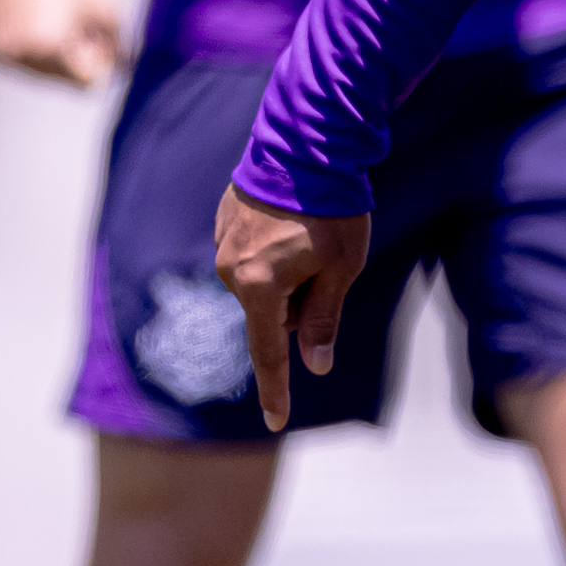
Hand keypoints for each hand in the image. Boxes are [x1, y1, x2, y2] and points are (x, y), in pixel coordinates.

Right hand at [0, 0, 127, 85]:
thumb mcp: (105, 8)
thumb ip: (118, 48)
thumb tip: (120, 73)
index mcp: (51, 50)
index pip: (86, 82)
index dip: (96, 61)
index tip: (93, 38)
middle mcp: (18, 55)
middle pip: (57, 78)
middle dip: (70, 57)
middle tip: (70, 23)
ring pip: (30, 70)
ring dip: (43, 53)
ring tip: (46, 16)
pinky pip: (6, 57)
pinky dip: (18, 44)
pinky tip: (22, 15)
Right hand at [213, 186, 370, 433]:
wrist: (306, 145)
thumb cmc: (332, 209)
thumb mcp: (341, 269)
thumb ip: (323, 318)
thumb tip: (315, 363)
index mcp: (260, 286)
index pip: (268, 352)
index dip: (276, 390)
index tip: (276, 421)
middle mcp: (232, 270)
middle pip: (269, 311)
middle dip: (298, 300)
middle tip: (326, 259)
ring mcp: (223, 244)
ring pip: (261, 282)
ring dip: (286, 272)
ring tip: (309, 231)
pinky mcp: (224, 222)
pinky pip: (251, 254)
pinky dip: (272, 249)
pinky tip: (291, 220)